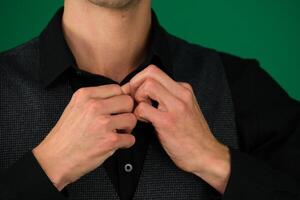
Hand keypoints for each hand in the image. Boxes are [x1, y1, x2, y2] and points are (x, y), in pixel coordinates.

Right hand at [32, 84, 135, 190]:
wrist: (55, 159)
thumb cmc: (66, 136)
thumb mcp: (76, 107)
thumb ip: (96, 99)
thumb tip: (121, 94)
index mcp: (85, 95)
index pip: (116, 88)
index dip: (120, 99)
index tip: (118, 108)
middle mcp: (94, 107)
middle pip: (127, 101)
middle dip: (126, 112)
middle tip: (119, 121)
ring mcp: (103, 123)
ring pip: (131, 119)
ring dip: (128, 128)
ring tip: (117, 132)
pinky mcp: (110, 140)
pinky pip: (131, 138)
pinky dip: (126, 143)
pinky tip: (116, 144)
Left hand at [122, 65, 229, 192]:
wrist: (205, 154)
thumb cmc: (192, 135)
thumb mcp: (183, 109)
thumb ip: (166, 97)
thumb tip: (142, 91)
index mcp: (183, 90)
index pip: (155, 71)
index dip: (139, 80)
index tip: (133, 92)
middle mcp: (181, 94)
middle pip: (151, 72)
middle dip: (135, 83)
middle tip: (133, 98)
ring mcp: (176, 107)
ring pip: (148, 85)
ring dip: (137, 97)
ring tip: (141, 110)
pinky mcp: (168, 122)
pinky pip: (143, 107)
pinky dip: (137, 113)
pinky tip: (144, 121)